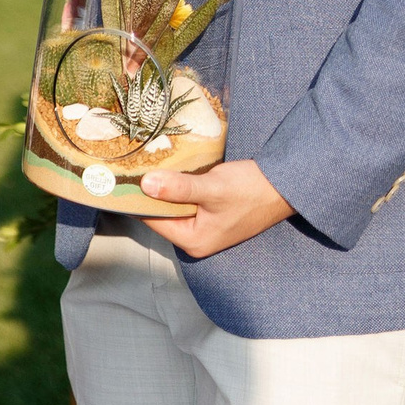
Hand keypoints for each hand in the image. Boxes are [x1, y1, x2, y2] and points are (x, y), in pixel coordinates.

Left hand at [139, 159, 295, 256]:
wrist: (285, 185)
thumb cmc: (251, 189)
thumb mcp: (212, 188)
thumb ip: (179, 188)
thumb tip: (145, 185)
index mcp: (194, 240)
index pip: (152, 220)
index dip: (136, 199)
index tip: (119, 177)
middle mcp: (197, 239)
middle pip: (160, 214)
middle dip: (148, 192)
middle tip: (130, 165)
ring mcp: (204, 227)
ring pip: (172, 205)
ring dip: (162, 187)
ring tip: (145, 163)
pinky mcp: (211, 214)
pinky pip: (185, 200)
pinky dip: (177, 187)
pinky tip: (168, 168)